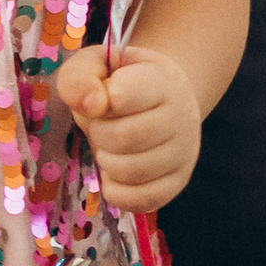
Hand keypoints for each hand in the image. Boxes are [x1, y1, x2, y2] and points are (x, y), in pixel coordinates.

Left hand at [52, 42, 203, 213]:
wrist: (162, 98)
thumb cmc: (122, 81)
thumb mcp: (97, 64)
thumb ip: (81, 76)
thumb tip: (92, 106)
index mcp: (162, 81)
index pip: (122, 96)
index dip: (98, 101)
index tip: (101, 100)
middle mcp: (182, 117)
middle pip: (121, 138)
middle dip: (98, 133)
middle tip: (103, 124)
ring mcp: (184, 152)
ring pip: (128, 171)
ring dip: (106, 161)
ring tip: (112, 146)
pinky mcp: (178, 182)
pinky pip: (140, 200)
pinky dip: (116, 190)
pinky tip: (115, 172)